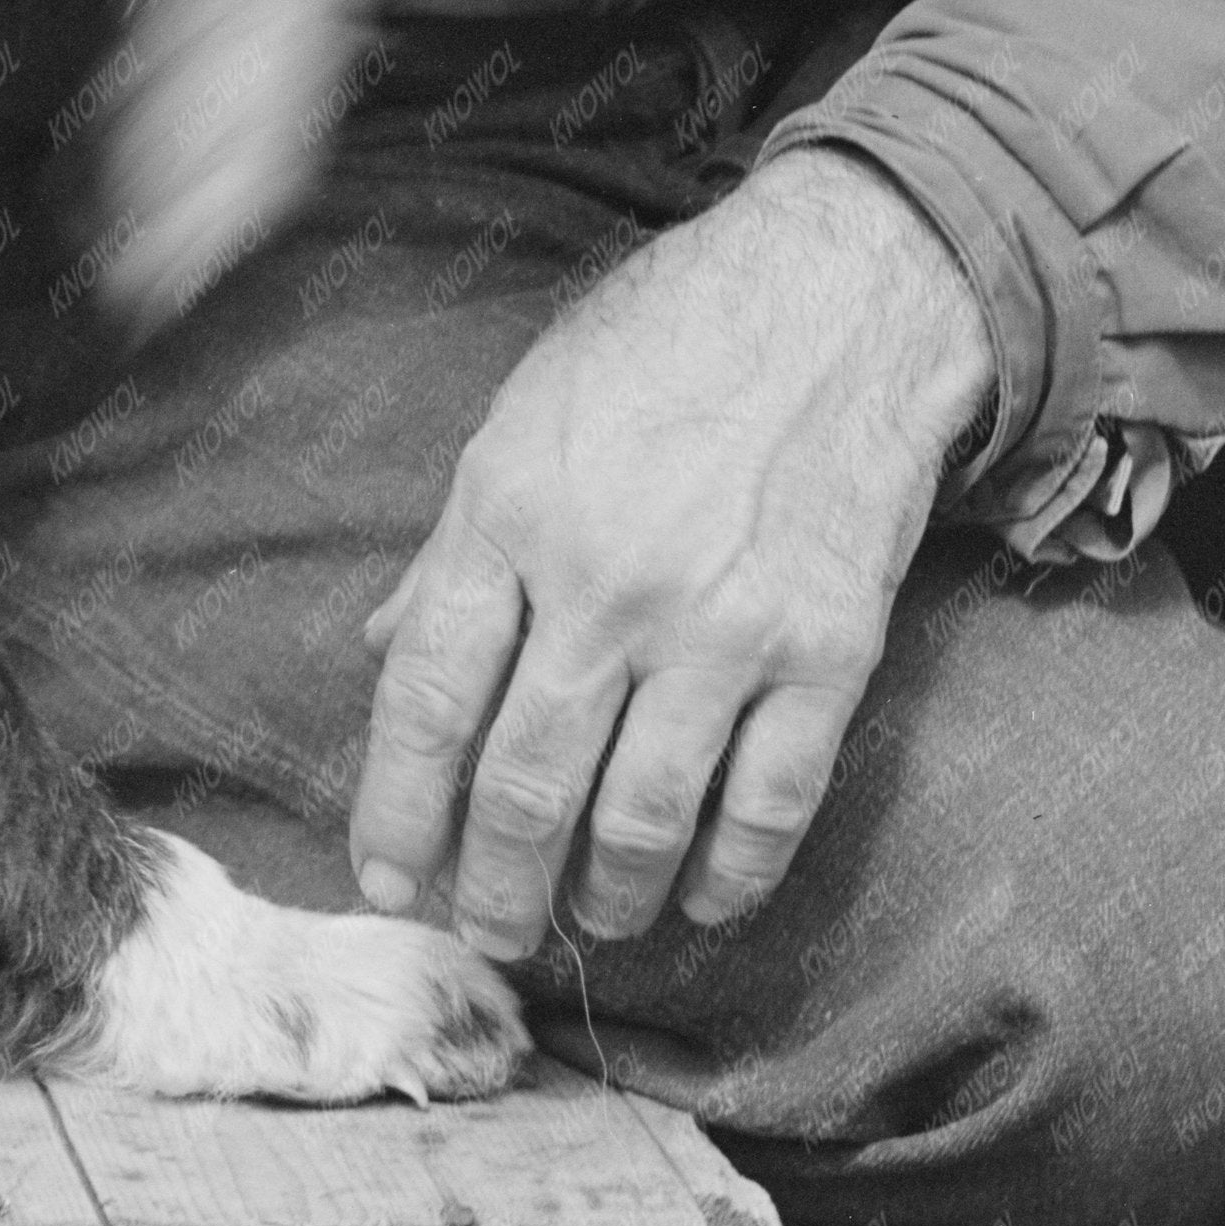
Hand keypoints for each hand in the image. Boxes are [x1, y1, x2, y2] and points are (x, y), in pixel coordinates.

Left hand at [348, 155, 992, 957]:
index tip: (387, 879)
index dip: (396, 810)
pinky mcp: (828, 652)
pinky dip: (728, 877)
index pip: (425, 700)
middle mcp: (607, 580)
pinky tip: (700, 898)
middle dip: (495, 887)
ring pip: (641, 823)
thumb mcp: (527, 414)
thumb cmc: (669, 343)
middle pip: (525, 786)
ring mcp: (723, 624)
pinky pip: (767, 808)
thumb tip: (379, 652)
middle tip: (488, 928)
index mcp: (510, 509)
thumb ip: (456, 549)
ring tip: (587, 919)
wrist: (845, 297)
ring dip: (605, 900)